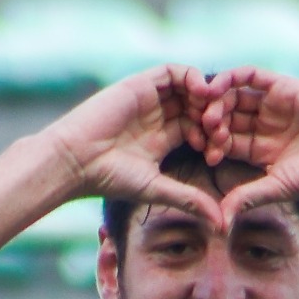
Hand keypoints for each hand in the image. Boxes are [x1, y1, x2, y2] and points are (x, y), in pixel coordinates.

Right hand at [42, 66, 230, 223]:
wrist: (77, 160)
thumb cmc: (110, 179)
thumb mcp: (158, 189)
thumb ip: (190, 201)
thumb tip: (221, 226)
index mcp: (162, 140)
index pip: (198, 129)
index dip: (213, 138)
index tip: (217, 154)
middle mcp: (157, 117)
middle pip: (196, 107)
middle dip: (213, 118)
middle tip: (219, 132)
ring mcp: (149, 99)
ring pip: (188, 88)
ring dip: (206, 96)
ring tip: (214, 111)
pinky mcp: (140, 84)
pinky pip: (173, 72)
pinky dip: (192, 77)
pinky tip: (202, 92)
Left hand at [196, 67, 298, 220]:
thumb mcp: (278, 187)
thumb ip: (248, 197)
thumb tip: (220, 220)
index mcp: (261, 149)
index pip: (228, 142)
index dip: (215, 145)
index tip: (208, 154)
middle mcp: (265, 124)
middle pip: (228, 117)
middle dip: (213, 122)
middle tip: (205, 129)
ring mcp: (273, 104)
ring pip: (235, 95)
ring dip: (218, 101)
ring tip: (209, 111)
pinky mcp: (283, 86)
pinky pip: (252, 75)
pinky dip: (233, 77)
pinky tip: (219, 86)